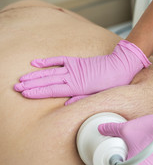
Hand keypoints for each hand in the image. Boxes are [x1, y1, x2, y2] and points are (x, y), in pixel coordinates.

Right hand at [14, 40, 150, 99]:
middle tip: (16, 88)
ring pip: (50, 72)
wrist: (123, 64)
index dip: (38, 92)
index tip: (25, 94)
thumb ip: (83, 99)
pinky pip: (59, 60)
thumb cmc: (114, 82)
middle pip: (48, 81)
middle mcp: (73, 77)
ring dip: (35, 75)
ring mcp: (74, 68)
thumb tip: (67, 105)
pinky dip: (47, 61)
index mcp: (78, 87)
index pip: (53, 91)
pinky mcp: (77, 61)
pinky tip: (36, 63)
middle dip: (31, 85)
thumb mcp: (101, 95)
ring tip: (21, 79)